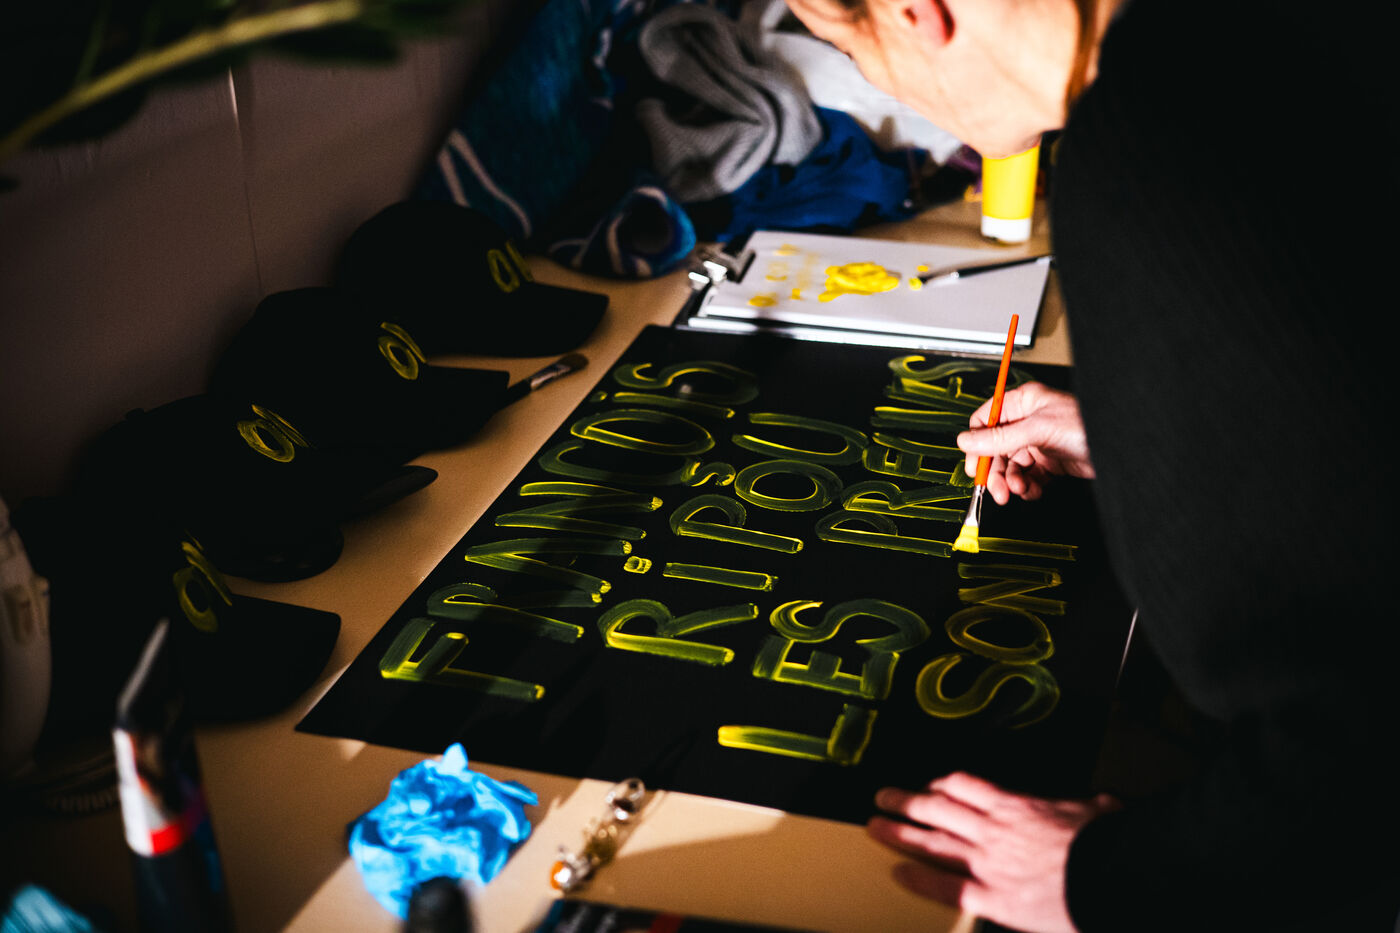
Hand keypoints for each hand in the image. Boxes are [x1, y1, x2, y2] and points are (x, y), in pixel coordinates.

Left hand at [867, 772, 1117, 932]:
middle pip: (937, 808)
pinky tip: (898, 873)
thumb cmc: (1105, 847)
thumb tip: (1104, 804)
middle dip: (907, 802)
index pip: (966, 786)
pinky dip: (918, 878)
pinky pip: (944, 886)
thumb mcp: (1098, 813)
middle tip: (883, 797)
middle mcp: (992, 831)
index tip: (930, 784)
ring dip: (900, 832)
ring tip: (875, 826)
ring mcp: (986, 863)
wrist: (1110, 878)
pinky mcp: (990, 897)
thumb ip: (1091, 807)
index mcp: (1015, 807)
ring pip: (932, 841)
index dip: (943, 783)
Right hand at [957, 383, 1093, 504]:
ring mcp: (1039, 442)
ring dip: (1011, 482)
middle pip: (996, 449)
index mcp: (1024, 403)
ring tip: (1019, 490)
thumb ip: (1000, 438)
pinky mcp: (1050, 461)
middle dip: (995, 471)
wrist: (1118, 451)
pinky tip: (1032, 490)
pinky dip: (1027, 487)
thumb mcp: (1037, 430)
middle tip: (996, 489)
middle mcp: (1029, 422)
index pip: (986, 420)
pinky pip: (1028, 476)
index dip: (976, 444)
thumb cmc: (1087, 427)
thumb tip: (967, 441)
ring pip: (1011, 466)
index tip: (974, 465)